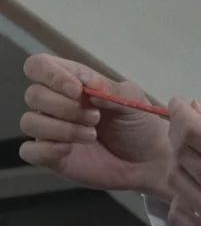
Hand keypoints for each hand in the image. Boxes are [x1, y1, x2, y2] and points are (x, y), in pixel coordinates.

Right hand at [21, 54, 173, 198]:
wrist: (147, 160)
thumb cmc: (138, 123)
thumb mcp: (131, 100)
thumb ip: (108, 89)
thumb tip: (84, 82)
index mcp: (72, 81)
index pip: (40, 65)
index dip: (52, 75)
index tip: (77, 90)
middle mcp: (56, 103)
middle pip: (33, 94)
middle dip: (65, 107)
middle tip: (96, 118)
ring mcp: (50, 130)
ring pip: (29, 122)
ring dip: (60, 129)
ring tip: (91, 135)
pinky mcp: (50, 156)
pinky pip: (28, 151)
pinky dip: (47, 149)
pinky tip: (70, 150)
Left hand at [166, 98, 200, 225]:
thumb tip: (198, 110)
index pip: (196, 133)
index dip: (180, 113)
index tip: (177, 103)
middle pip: (181, 155)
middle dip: (180, 136)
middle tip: (190, 133)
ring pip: (176, 182)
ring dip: (182, 165)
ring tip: (200, 164)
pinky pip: (180, 213)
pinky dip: (184, 197)